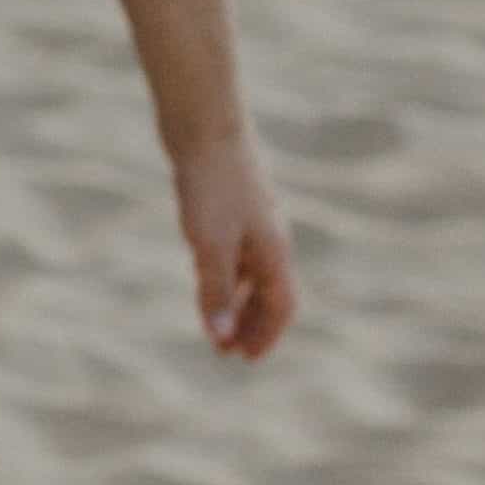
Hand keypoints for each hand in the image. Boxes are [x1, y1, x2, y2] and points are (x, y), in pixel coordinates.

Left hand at [173, 128, 298, 360]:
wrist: (204, 126)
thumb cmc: (211, 183)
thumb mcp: (209, 243)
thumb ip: (214, 289)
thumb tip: (221, 336)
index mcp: (274, 250)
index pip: (281, 304)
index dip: (266, 334)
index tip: (246, 359)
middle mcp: (269, 239)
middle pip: (269, 293)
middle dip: (251, 324)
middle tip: (229, 352)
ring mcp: (252, 222)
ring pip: (250, 274)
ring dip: (236, 303)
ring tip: (217, 327)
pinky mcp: (230, 209)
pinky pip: (234, 254)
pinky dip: (224, 276)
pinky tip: (206, 282)